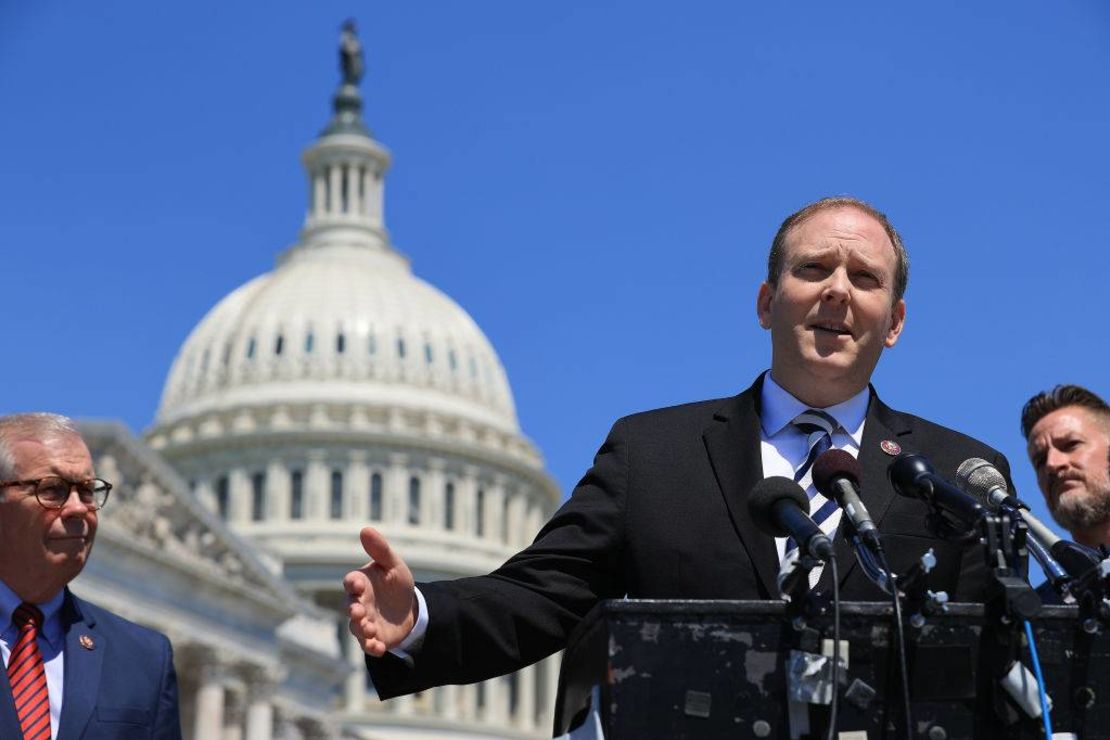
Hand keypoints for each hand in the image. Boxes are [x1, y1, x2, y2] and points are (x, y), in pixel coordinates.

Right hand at [343, 526, 417, 656]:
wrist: (409, 608)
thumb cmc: (396, 582)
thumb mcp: (393, 564)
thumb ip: (380, 549)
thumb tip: (365, 529)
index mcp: (360, 583)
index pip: (351, 582)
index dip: (353, 584)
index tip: (358, 584)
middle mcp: (358, 603)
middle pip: (350, 607)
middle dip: (353, 610)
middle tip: (358, 611)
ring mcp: (364, 622)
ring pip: (356, 628)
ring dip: (361, 630)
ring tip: (370, 629)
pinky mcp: (374, 638)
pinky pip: (368, 645)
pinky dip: (371, 647)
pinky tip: (378, 648)